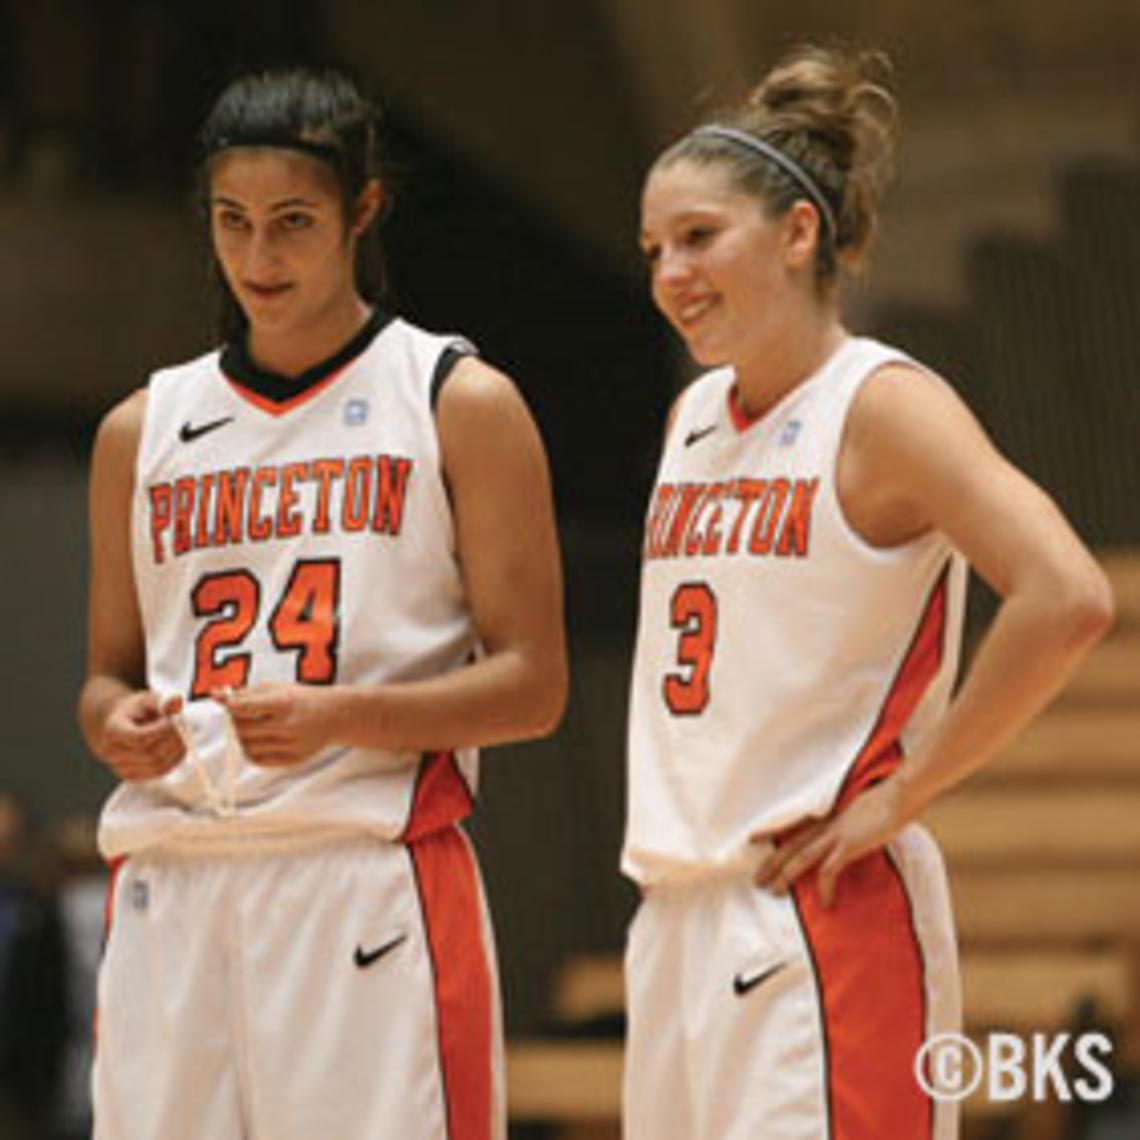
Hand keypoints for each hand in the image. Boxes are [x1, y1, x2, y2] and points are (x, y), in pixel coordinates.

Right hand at [96, 691, 184, 780]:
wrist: (120, 724)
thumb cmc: (135, 711)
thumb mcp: (146, 699)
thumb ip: (161, 702)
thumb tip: (176, 704)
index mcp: (113, 731)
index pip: (139, 738)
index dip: (161, 731)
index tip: (172, 721)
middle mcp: (112, 753)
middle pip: (149, 755)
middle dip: (172, 741)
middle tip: (183, 728)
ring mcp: (121, 768)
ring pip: (157, 767)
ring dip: (176, 752)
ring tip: (182, 737)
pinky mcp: (133, 776)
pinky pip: (159, 773)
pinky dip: (174, 761)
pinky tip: (178, 747)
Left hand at [217, 683, 337, 766]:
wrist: (335, 716)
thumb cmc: (301, 698)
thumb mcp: (277, 688)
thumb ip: (246, 692)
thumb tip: (214, 695)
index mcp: (284, 702)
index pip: (242, 707)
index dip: (229, 705)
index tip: (228, 703)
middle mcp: (288, 725)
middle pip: (241, 728)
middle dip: (236, 720)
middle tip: (244, 714)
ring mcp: (291, 745)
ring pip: (246, 745)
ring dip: (244, 736)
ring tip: (256, 726)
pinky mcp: (292, 760)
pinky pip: (258, 759)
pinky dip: (252, 750)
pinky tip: (261, 740)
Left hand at [752, 778, 909, 907]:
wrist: (898, 795)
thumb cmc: (885, 800)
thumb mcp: (859, 811)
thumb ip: (848, 821)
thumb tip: (849, 832)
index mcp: (826, 814)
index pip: (791, 823)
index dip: (771, 831)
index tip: (752, 839)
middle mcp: (825, 823)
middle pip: (790, 844)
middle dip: (771, 863)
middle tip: (756, 880)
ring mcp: (835, 833)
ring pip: (801, 857)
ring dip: (786, 875)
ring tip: (775, 892)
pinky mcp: (848, 844)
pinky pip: (829, 871)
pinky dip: (825, 888)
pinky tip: (827, 904)